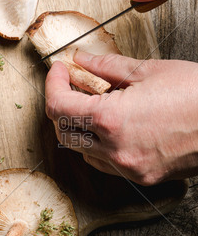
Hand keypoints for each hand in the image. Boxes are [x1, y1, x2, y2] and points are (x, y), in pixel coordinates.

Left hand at [45, 51, 197, 184]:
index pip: (58, 106)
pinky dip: (98, 145)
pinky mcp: (141, 176)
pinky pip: (105, 163)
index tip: (59, 71)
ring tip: (93, 103)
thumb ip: (107, 66)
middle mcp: (114, 150)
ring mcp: (127, 167)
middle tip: (71, 84)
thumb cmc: (197, 95)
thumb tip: (82, 60)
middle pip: (62, 131)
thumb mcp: (149, 71)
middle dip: (61, 105)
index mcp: (110, 120)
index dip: (52, 84)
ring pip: (81, 151)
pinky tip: (111, 126)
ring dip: (78, 127)